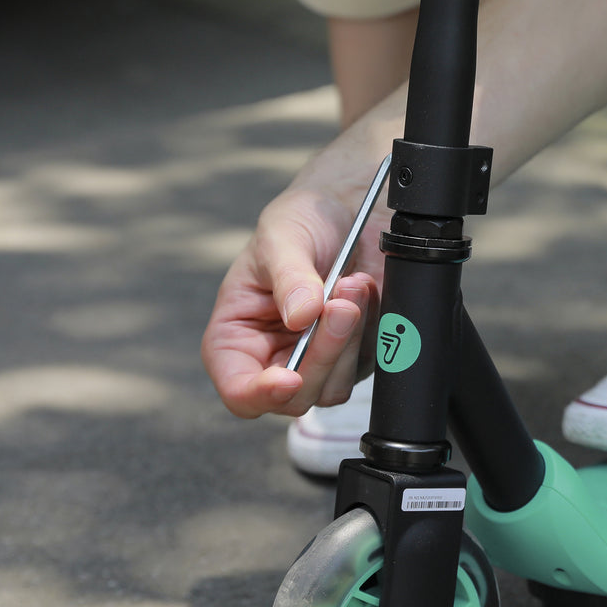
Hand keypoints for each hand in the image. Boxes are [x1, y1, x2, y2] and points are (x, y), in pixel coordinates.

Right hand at [201, 184, 386, 417]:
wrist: (347, 211)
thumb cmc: (300, 222)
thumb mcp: (283, 237)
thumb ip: (289, 278)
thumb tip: (301, 317)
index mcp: (236, 338)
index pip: (239, 391)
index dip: (261, 394)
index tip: (289, 377)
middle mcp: (273, 359)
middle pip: (296, 396)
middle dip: (323, 352)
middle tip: (341, 303)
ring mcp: (316, 362)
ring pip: (334, 386)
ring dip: (351, 339)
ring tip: (354, 284)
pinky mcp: (354, 357)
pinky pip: (366, 365)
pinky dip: (371, 330)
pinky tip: (367, 291)